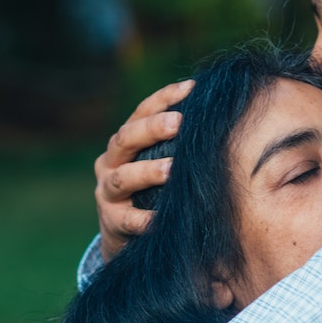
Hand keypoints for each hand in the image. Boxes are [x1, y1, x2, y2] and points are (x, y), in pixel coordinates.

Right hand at [93, 79, 192, 259]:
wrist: (121, 234)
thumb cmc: (148, 189)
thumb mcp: (155, 161)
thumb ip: (174, 142)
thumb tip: (213, 110)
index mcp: (123, 142)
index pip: (140, 113)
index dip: (164, 98)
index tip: (191, 88)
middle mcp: (110, 162)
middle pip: (126, 138)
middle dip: (152, 129)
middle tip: (180, 122)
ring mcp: (107, 192)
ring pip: (124, 177)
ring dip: (148, 171)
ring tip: (172, 169)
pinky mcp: (111, 222)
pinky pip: (128, 220)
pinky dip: (144, 219)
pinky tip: (161, 218)